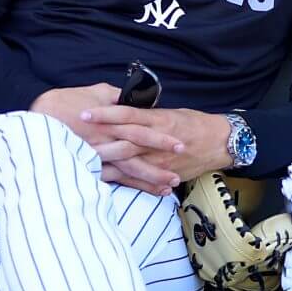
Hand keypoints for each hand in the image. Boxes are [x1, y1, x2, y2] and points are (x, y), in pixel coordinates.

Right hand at [30, 83, 178, 194]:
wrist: (34, 122)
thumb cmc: (61, 104)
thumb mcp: (91, 93)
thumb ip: (113, 97)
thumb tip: (130, 98)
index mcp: (107, 119)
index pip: (139, 127)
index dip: (160, 135)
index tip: (179, 139)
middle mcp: (104, 138)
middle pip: (138, 150)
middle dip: (161, 157)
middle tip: (183, 163)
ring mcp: (96, 155)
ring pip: (128, 169)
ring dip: (150, 177)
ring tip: (171, 184)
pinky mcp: (87, 167)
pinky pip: (113, 180)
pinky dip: (131, 186)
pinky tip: (147, 192)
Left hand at [78, 104, 235, 181]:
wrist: (219, 142)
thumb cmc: (192, 123)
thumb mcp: (168, 112)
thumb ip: (145, 114)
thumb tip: (120, 109)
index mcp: (156, 119)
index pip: (125, 114)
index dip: (104, 114)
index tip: (83, 113)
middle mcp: (156, 140)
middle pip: (122, 139)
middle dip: (97, 140)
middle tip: (72, 139)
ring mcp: (159, 159)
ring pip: (128, 161)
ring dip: (105, 162)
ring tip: (81, 162)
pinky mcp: (163, 173)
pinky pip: (141, 181)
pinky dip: (123, 181)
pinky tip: (103, 182)